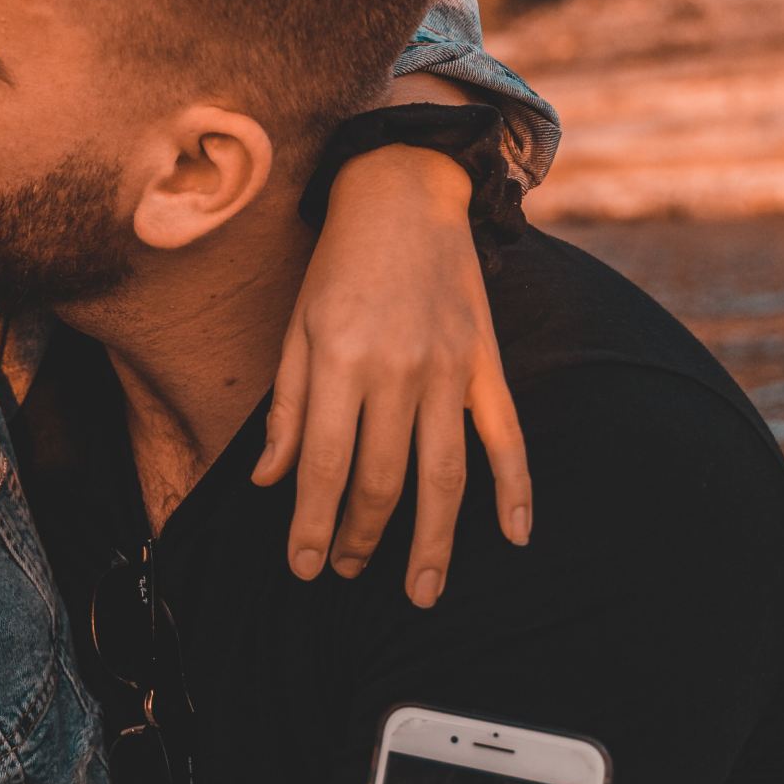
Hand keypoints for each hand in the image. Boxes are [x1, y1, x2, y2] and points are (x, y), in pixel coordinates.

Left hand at [252, 143, 530, 607]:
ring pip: (445, 475)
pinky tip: (513, 536)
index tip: (305, 567)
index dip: (313, 525)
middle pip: (382, 480)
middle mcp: (396, 369)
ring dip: (433, 542)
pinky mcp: (485, 363)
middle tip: (348, 573)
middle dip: (363, 539)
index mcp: (339, 361)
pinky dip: (515, 490)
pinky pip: (506, 437)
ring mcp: (449, 369)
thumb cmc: (338, 267)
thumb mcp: (296, 329)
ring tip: (422, 589)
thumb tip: (269, 482)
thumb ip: (287, 410)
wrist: (404, 194)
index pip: (324, 466)